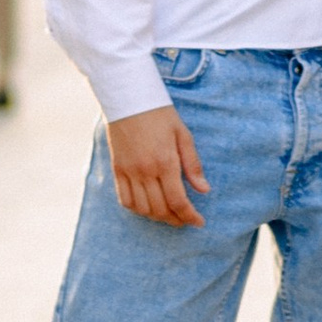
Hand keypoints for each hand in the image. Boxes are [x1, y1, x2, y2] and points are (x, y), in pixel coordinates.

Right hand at [106, 105, 209, 225]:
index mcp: (165, 162)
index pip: (178, 200)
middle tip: (186, 219)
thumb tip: (204, 190)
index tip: (199, 222)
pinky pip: (125, 200)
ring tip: (169, 215)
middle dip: (176, 219)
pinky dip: (137, 209)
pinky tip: (148, 208)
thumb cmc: (160, 114)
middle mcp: (145, 171)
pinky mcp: (117, 170)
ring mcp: (129, 172)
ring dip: (157, 217)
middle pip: (160, 208)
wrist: (128, 99)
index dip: (190, 216)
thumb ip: (193, 164)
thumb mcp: (183, 135)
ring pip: (142, 208)